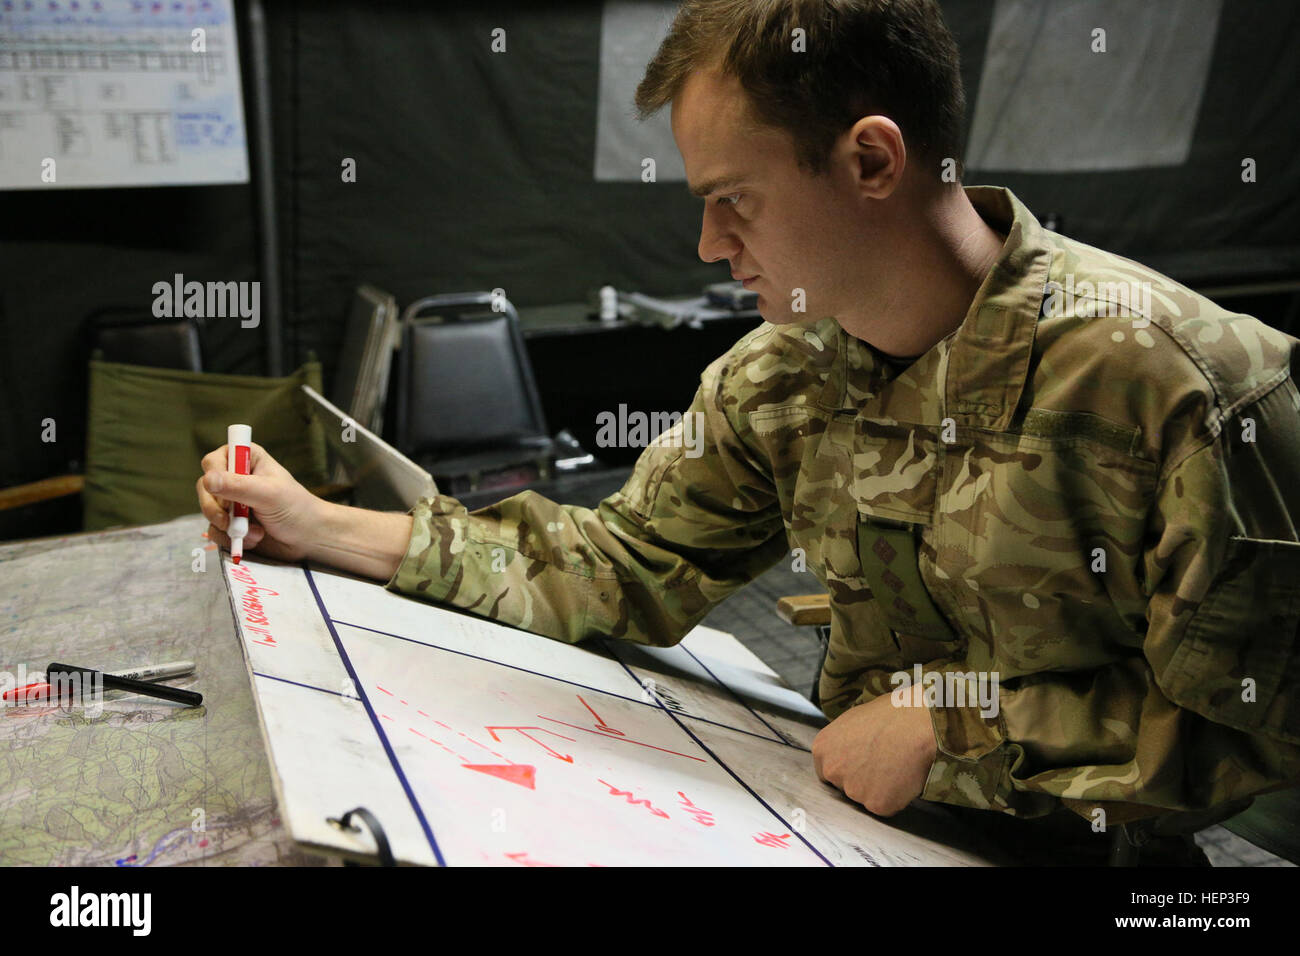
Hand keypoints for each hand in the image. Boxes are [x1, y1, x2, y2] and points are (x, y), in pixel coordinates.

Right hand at [196, 442, 325, 562]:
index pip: (213, 462)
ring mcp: (231, 502)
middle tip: (229, 521)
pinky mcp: (231, 523)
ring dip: (228, 527)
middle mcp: (235, 478)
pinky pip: (215, 531)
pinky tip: (254, 539)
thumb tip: (207, 480)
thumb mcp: (268, 494)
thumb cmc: (296, 508)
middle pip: (204, 488)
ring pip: (208, 511)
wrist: (309, 538)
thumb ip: (238, 486)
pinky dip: (231, 539)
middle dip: (216, 508)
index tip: (228, 497)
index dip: (215, 479)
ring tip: (256, 533)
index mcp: (246, 459)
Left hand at [811, 682, 937, 815]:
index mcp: (822, 748)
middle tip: (882, 763)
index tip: (861, 763)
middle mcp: (833, 771)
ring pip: (865, 797)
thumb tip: (848, 748)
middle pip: (843, 786)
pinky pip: (886, 806)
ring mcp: (853, 790)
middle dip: (860, 780)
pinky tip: (904, 777)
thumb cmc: (892, 714)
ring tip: (896, 766)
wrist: (917, 725)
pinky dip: (896, 797)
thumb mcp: (855, 719)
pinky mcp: (877, 804)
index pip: (827, 770)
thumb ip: (843, 741)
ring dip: (879, 789)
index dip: (847, 768)